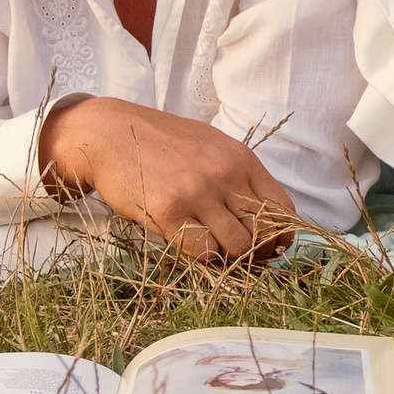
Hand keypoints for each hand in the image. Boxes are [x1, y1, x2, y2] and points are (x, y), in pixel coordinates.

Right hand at [41, 98, 295, 261]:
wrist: (110, 134)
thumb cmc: (163, 143)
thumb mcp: (212, 147)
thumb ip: (239, 176)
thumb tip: (266, 217)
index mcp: (242, 160)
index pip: (283, 210)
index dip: (279, 237)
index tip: (267, 248)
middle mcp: (225, 175)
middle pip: (263, 233)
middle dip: (257, 254)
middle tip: (240, 259)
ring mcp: (198, 194)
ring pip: (237, 247)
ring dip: (229, 259)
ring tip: (213, 251)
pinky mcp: (169, 212)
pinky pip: (204, 252)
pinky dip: (203, 258)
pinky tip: (191, 246)